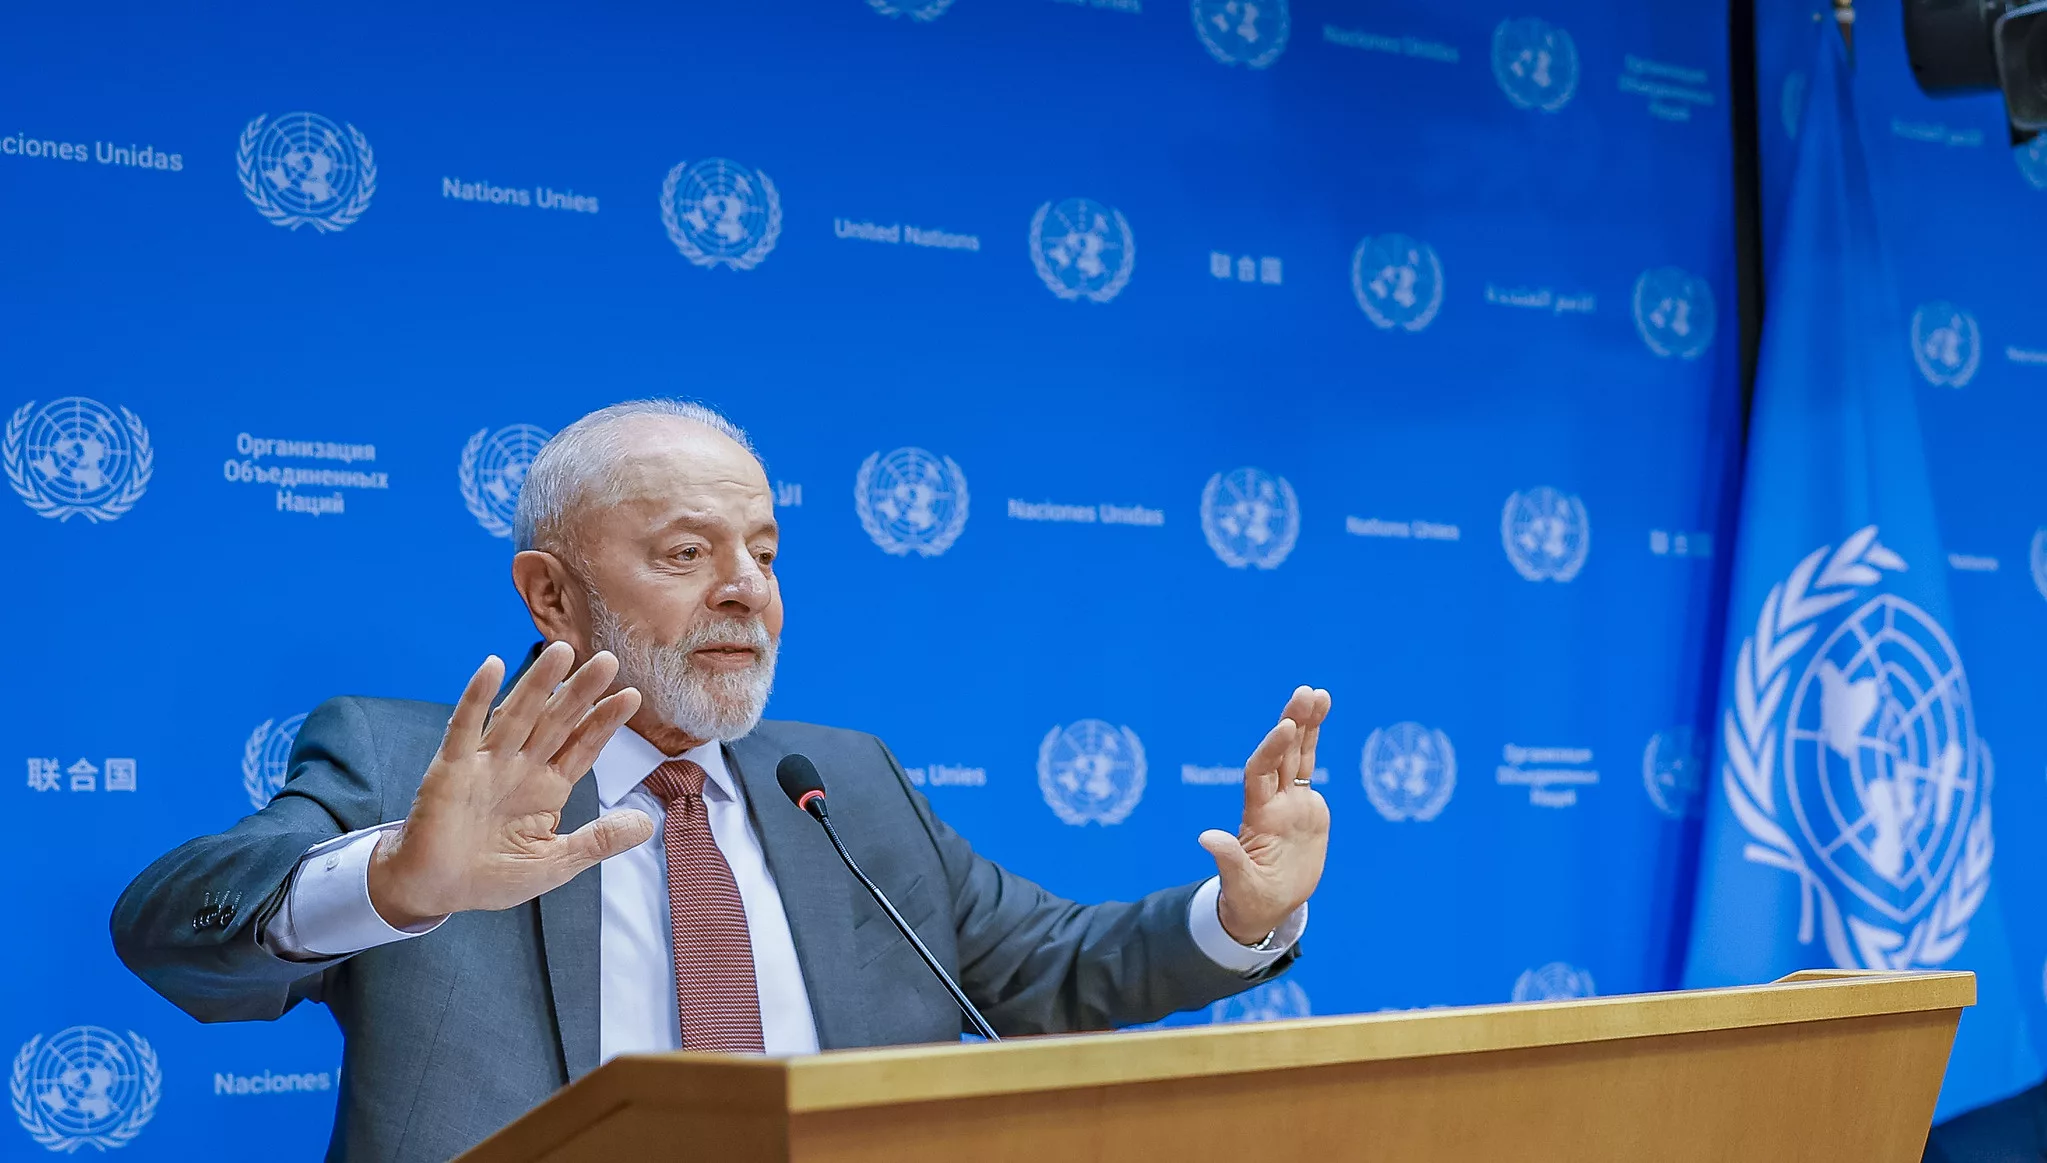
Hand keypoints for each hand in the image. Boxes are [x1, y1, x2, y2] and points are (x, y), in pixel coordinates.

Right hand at [368, 642, 653, 928]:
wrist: (435, 890)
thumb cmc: (492, 875)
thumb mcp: (556, 863)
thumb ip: (599, 841)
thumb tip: (648, 825)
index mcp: (548, 788)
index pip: (582, 746)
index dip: (604, 721)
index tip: (631, 695)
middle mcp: (521, 767)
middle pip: (556, 722)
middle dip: (580, 693)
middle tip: (608, 660)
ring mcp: (486, 764)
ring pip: (517, 715)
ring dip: (537, 684)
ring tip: (561, 653)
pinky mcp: (451, 768)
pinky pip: (464, 728)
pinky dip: (476, 697)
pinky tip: (492, 667)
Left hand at [1199, 686, 1331, 944]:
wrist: (1267, 905)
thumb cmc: (1249, 899)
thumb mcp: (1240, 884)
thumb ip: (1228, 860)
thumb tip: (1206, 838)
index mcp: (1258, 816)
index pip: (1262, 774)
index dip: (1272, 749)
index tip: (1286, 727)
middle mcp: (1272, 802)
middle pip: (1281, 754)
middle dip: (1293, 723)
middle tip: (1305, 693)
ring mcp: (1289, 801)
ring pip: (1296, 754)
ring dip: (1305, 723)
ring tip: (1317, 694)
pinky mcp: (1305, 806)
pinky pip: (1307, 766)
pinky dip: (1313, 740)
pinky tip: (1320, 713)